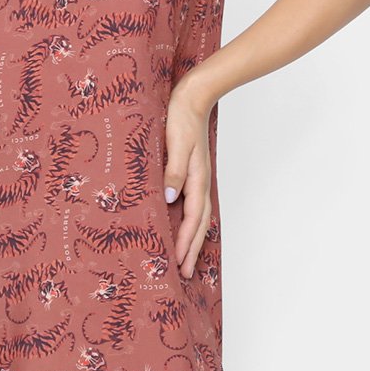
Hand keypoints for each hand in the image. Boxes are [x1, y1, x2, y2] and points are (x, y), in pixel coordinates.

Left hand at [164, 74, 216, 279]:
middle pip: (198, 224)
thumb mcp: (176, 143)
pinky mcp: (191, 171)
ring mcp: (196, 177)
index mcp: (196, 179)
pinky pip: (193, 203)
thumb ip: (173, 171)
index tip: (178, 264)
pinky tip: (181, 224)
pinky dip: (189, 220)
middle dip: (191, 249)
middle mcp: (199, 182)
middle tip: (185, 274)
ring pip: (198, 216)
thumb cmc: (181, 118)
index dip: (184, 243)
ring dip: (192, 238)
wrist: (193, 96)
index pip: (192, 219)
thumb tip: (171, 199)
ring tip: (185, 257)